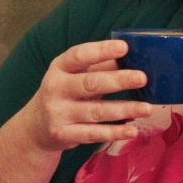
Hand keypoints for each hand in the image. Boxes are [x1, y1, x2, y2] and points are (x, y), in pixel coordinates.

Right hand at [23, 40, 153, 152]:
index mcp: (59, 68)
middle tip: (142, 78)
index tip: (124, 47)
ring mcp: (58, 113)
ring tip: (147, 108)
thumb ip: (99, 67)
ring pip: (95, 111)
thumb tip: (133, 58)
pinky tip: (132, 130)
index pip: (79, 56)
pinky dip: (114, 132)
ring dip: (124, 109)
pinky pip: (93, 134)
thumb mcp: (74, 76)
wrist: (35, 127)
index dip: (101, 51)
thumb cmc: (63, 94)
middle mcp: (55, 89)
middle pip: (89, 84)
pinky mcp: (64, 135)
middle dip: (118, 80)